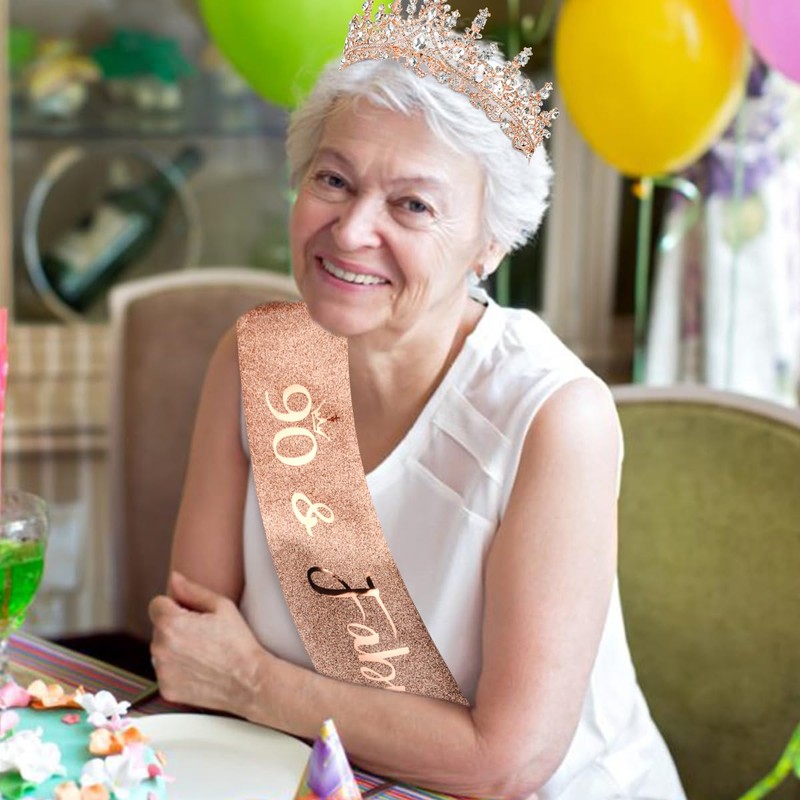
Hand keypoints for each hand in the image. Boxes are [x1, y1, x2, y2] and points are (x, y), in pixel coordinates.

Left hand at [149, 571, 266, 714]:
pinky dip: (177, 669)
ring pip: (161, 649)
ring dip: (174, 648)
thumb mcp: (222, 607)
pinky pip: (166, 671)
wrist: (248, 681)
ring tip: (203, 653)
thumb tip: (174, 578)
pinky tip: (199, 669)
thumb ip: (192, 590)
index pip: (156, 604)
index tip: (192, 614)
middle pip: (159, 627)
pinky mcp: (165, 689)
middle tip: (203, 635)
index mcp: (171, 624)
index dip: (175, 605)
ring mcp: (161, 671)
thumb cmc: (238, 642)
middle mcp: (159, 648)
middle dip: (176, 627)